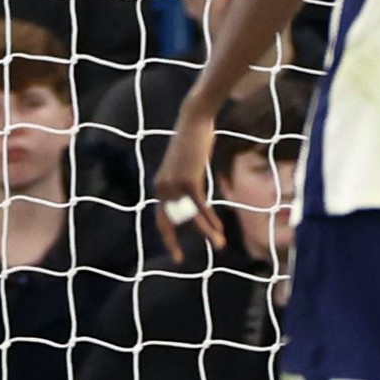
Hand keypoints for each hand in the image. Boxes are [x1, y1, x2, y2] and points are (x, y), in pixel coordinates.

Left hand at [149, 106, 226, 262]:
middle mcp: (162, 187)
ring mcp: (174, 184)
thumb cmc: (193, 141)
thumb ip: (186, 184)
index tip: (176, 255)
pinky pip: (200, 206)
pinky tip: (220, 229)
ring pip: (190, 217)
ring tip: (220, 244)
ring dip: (206, 232)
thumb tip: (196, 200)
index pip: (162, 219)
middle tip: (182, 260)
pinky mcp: (188, 180)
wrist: (194, 119)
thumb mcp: (186, 166)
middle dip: (177, 243)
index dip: (168, 237)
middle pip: (173, 222)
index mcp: (160, 186)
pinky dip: (211, 219)